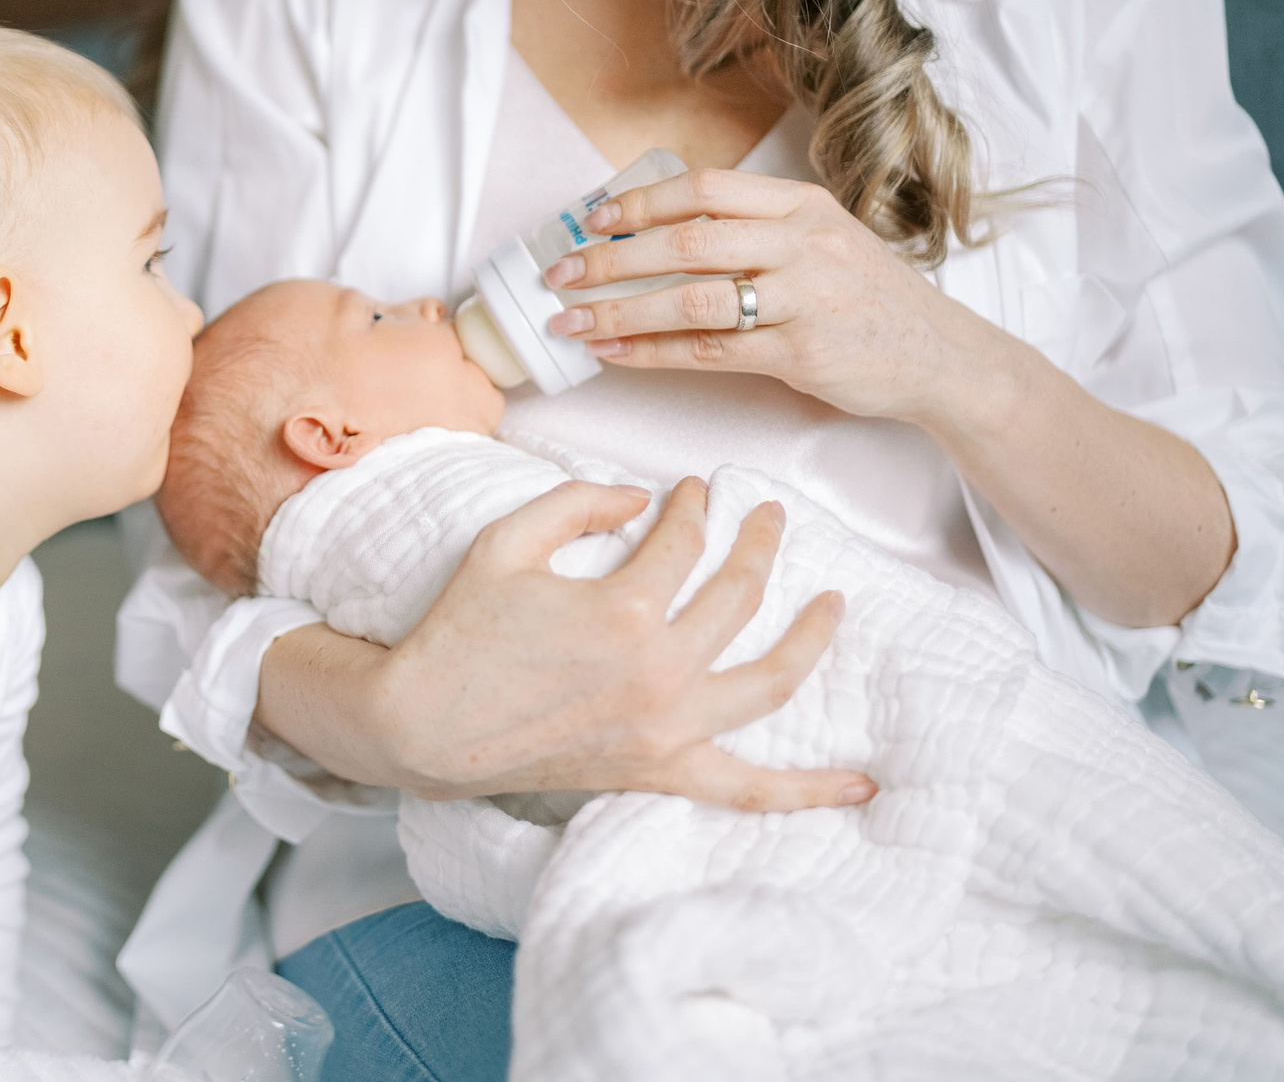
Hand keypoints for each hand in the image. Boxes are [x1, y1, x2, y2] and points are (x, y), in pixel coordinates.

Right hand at [338, 478, 872, 810]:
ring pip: (769, 679)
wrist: (424, 726)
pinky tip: (860, 785)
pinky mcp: (659, 771)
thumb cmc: (459, 632)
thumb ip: (577, 501)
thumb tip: (639, 494)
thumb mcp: (506, 541)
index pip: (684, 542)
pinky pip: (748, 790)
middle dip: (758, 544)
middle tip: (767, 515)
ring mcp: (666, 728)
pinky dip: (807, 791)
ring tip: (835, 603)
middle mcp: (659, 670)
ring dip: (811, 638)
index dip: (692, 506)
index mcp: (623, 609)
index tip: (690, 491)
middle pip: (738, 595)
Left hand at [541, 167, 992, 423]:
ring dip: (620, 312)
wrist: (942, 356)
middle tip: (559, 273)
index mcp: (801, 205)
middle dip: (611, 259)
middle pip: (686, 244)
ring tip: (571, 320)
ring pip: (691, 301)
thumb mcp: (823, 240)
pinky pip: (710, 352)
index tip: (591, 219)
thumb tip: (658, 233)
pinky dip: (653, 352)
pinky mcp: (802, 355)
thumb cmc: (868, 298)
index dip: (639, 203)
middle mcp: (803, 245)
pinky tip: (615, 353)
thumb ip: (756, 230)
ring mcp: (805, 300)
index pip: (705, 190)